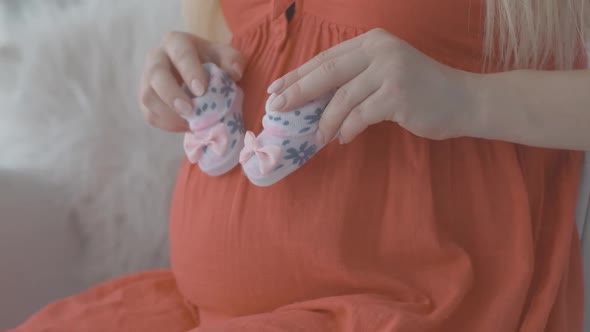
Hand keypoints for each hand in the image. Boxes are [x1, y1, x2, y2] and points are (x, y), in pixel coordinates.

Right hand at [139, 31, 245, 131]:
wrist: (198, 75)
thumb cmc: (212, 63)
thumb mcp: (226, 57)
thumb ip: (233, 60)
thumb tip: (234, 72)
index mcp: (176, 42)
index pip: (180, 53)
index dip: (190, 71)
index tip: (201, 90)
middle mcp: (156, 58)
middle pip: (156, 74)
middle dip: (172, 94)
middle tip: (189, 111)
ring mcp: (147, 79)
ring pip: (148, 96)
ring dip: (168, 113)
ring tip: (189, 123)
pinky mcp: (146, 100)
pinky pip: (150, 114)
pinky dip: (168, 124)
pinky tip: (185, 126)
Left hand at [266, 28, 476, 143]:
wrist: (463, 100)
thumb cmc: (420, 90)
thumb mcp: (385, 74)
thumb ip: (354, 79)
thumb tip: (312, 100)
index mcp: (372, 41)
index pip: (326, 58)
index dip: (298, 74)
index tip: (276, 88)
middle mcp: (380, 50)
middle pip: (327, 72)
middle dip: (298, 92)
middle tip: (276, 108)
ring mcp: (390, 71)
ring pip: (342, 98)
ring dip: (324, 122)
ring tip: (315, 137)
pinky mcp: (398, 95)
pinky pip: (360, 116)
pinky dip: (347, 129)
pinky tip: (342, 139)